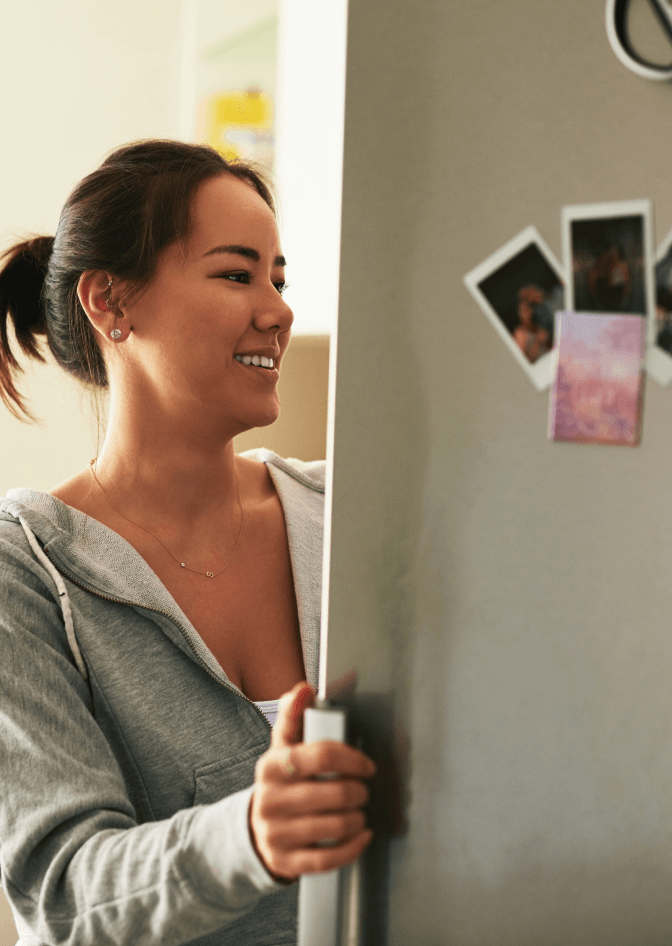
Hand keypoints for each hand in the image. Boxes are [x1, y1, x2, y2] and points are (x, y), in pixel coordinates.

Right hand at [249, 681, 375, 881]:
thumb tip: (304, 688)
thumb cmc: (281, 781)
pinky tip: (361, 836)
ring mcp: (275, 834)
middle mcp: (269, 800)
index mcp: (271, 766)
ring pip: (334, 826)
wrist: (254, 830)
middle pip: (333, 793)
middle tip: (362, 790)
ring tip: (359, 811)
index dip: (351, 759)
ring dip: (357, 818)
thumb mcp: (282, 747)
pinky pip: (328, 859)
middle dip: (358, 791)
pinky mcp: (285, 862)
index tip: (366, 765)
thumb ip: (294, 714)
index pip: (320, 755)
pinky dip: (353, 847)